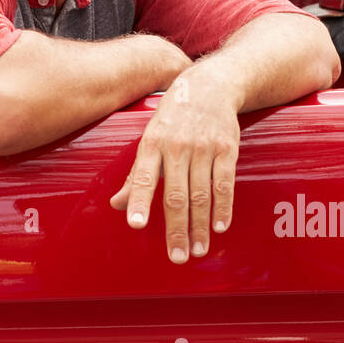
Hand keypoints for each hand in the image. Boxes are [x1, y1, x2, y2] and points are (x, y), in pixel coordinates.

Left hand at [109, 66, 240, 263]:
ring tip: (197, 250)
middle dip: (176, 229)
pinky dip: (223, 208)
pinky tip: (219, 227)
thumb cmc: (173, 117)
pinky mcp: (227, 149)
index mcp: (152, 144)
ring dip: (200, 226)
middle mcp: (177, 146)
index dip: (139, 201)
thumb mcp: (149, 139)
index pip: (144, 177)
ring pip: (201, 194)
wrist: (210, 86)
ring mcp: (204, 148)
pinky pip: (224, 184)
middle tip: (177, 257)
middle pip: (176, 194)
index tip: (136, 225)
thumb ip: (136, 175)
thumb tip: (116, 205)